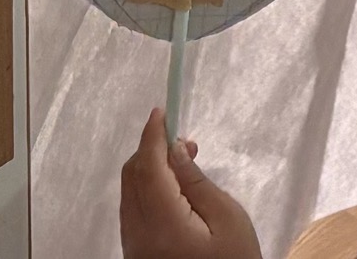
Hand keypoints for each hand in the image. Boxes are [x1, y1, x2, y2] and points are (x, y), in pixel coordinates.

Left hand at [119, 108, 261, 258]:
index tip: (161, 111)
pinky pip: (132, 211)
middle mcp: (138, 236)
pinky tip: (171, 188)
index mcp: (163, 225)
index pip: (148, 169)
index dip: (152, 136)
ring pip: (128, 194)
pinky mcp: (136, 254)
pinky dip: (147, 189)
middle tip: (184, 139)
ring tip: (182, 161)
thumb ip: (196, 182)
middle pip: (132, 179)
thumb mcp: (228, 218)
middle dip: (151, 149)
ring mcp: (134, 247)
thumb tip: (175, 151)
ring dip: (149, 169)